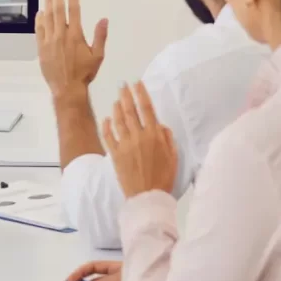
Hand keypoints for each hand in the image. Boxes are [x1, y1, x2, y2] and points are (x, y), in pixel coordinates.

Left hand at [35, 0, 107, 100]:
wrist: (67, 88)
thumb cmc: (84, 73)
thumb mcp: (98, 56)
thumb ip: (100, 36)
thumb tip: (104, 19)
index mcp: (76, 35)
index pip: (74, 11)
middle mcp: (61, 35)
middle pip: (58, 9)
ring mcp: (49, 41)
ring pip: (47, 17)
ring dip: (47, 3)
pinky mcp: (41, 48)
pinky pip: (39, 30)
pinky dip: (39, 20)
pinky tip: (40, 12)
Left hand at [103, 82, 177, 198]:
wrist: (147, 196)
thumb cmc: (164, 177)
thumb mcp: (173, 156)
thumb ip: (167, 138)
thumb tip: (161, 125)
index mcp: (155, 135)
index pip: (147, 109)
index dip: (141, 94)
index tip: (137, 83)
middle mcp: (139, 136)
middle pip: (131, 111)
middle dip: (126, 95)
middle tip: (122, 85)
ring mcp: (125, 144)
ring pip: (118, 120)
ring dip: (117, 108)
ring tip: (116, 99)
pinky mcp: (115, 154)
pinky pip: (108, 136)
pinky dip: (106, 125)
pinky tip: (106, 118)